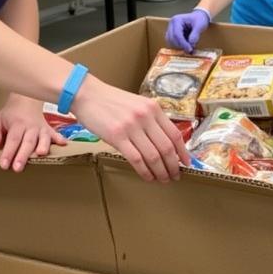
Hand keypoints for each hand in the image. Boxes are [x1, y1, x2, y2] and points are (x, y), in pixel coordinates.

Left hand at [0, 94, 66, 172]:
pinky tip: (63, 143)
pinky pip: (56, 134)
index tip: (4, 165)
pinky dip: (60, 138)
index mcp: (17, 124)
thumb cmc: (11, 114)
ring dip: (43, 145)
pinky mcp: (49, 130)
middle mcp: (30, 127)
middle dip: (23, 155)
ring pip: (43, 138)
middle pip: (27, 142)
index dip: (8, 152)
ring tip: (41, 154)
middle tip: (17, 168)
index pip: (12, 140)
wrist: (26, 101)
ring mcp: (41, 128)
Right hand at [73, 75, 189, 182]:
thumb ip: (151, 120)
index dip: (183, 152)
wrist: (86, 94)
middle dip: (173, 166)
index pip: (175, 134)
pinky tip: (147, 177)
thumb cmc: (111, 101)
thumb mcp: (137, 105)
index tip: (186, 164)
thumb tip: (164, 144)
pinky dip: (144, 171)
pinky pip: (136, 159)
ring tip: (162, 180)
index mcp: (153, 108)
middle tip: (174, 176)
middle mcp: (145, 116)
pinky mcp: (117, 136)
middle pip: (166, 148)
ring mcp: (131, 126)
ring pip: (153, 156)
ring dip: (160, 172)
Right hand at [166, 8, 209, 52]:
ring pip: (170, 41)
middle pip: (172, 39)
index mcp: (177, 20)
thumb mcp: (200, 26)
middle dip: (180, 46)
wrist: (199, 17)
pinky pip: (171, 42)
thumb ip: (195, 35)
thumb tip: (191, 45)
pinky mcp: (171, 33)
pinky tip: (185, 46)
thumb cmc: (199, 20)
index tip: (190, 50)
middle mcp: (171, 24)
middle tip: (190, 50)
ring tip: (188, 47)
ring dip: (178, 46)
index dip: (183, 44)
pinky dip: (178, 46)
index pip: (177, 34)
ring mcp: (170, 29)